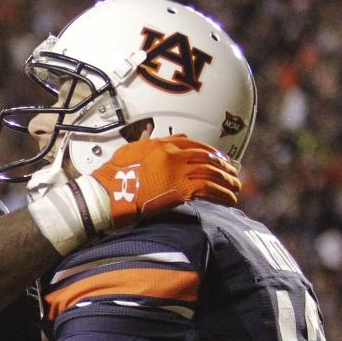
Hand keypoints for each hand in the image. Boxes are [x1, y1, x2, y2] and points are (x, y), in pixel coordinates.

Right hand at [90, 135, 240, 227]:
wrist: (105, 195)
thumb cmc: (111, 178)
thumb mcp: (128, 153)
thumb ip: (148, 146)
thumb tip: (164, 141)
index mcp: (160, 144)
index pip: (192, 143)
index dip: (209, 151)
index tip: (218, 157)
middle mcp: (172, 154)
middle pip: (207, 157)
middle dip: (223, 165)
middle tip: (233, 173)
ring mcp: (177, 171)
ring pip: (212, 172)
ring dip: (227, 181)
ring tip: (236, 188)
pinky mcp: (180, 189)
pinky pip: (210, 190)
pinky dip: (223, 194)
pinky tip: (230, 200)